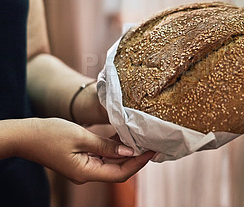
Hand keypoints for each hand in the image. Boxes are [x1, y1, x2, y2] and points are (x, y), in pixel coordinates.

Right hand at [12, 118, 153, 183]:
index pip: (121, 173)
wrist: (25, 136)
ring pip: (111, 162)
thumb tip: (129, 150)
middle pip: (118, 169)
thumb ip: (106, 145)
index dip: (139, 163)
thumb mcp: (81, 137)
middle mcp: (87, 174)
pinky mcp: (81, 160)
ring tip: (141, 137)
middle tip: (151, 142)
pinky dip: (113, 148)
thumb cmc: (50, 134)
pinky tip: (122, 135)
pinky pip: (102, 156)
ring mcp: (84, 168)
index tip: (152, 150)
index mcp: (87, 173)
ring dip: (125, 151)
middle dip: (136, 157)